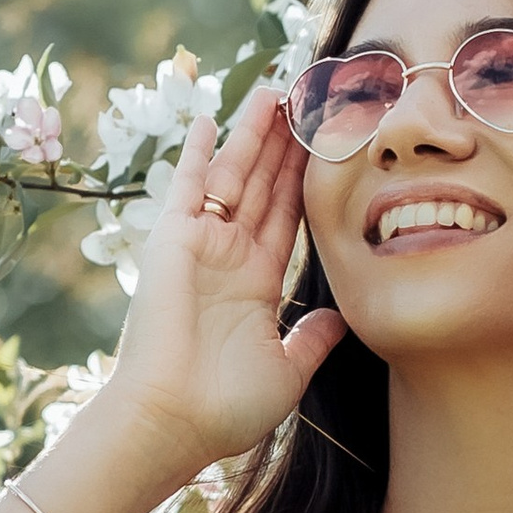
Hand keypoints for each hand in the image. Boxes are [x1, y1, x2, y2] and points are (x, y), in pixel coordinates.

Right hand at [95, 84, 347, 473]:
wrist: (172, 421)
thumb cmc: (225, 408)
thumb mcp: (287, 372)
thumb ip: (312, 339)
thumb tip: (340, 318)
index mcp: (257, 284)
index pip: (289, 216)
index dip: (308, 178)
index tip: (328, 141)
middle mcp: (229, 258)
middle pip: (265, 185)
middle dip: (285, 143)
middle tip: (306, 97)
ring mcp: (201, 246)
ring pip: (235, 176)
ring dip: (254, 135)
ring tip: (276, 91)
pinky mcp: (173, 241)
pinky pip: (189, 187)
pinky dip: (199, 153)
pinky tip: (211, 118)